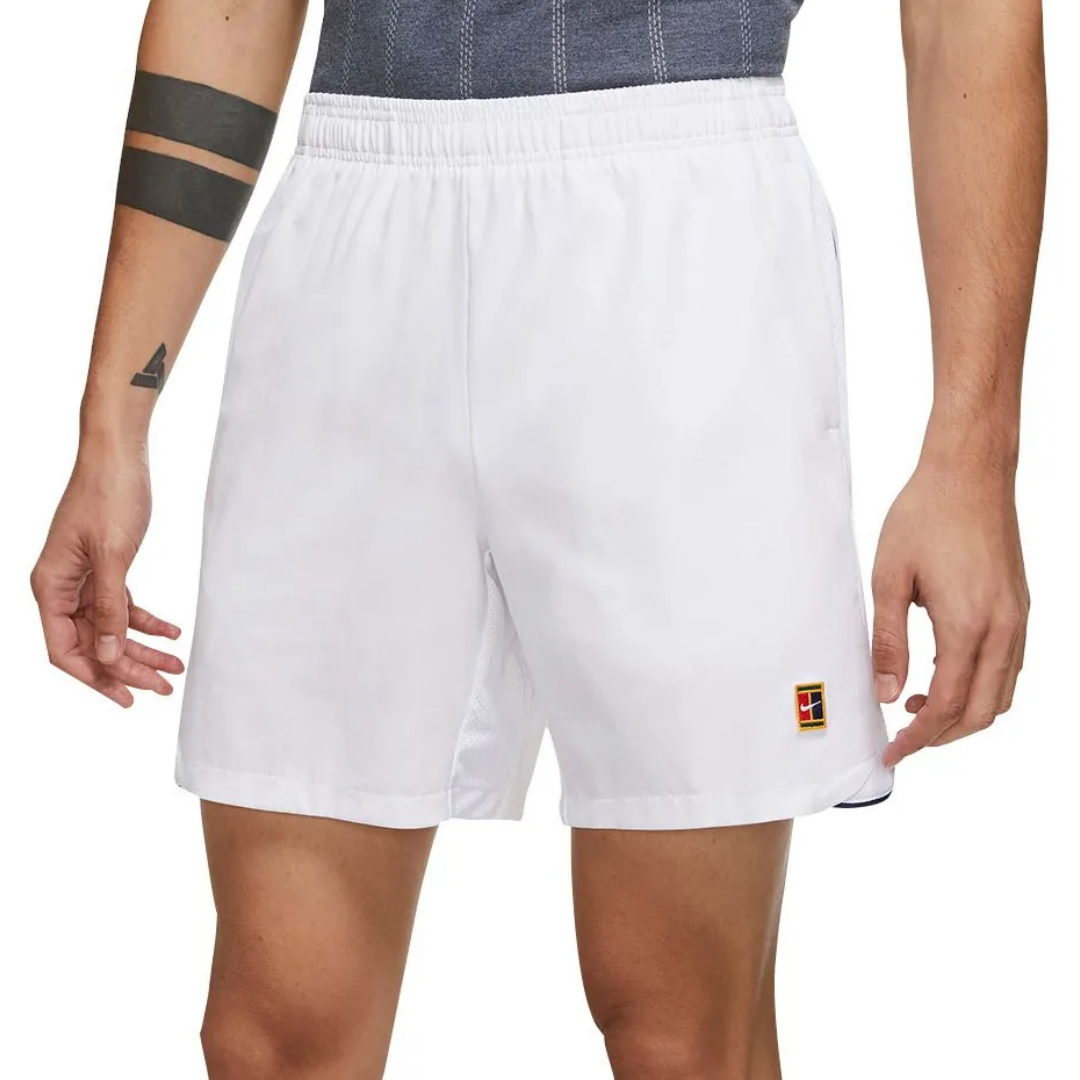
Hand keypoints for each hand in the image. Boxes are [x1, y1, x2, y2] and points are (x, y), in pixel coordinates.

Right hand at [31, 443, 183, 706]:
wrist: (120, 454)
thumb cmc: (109, 496)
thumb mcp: (113, 556)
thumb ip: (108, 608)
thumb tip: (103, 655)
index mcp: (50, 586)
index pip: (64, 650)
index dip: (94, 678)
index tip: (127, 698)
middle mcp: (61, 586)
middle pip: (91, 643)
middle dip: (127, 668)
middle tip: (164, 688)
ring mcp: (82, 578)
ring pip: (110, 627)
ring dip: (142, 648)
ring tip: (175, 667)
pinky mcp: (105, 567)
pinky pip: (123, 605)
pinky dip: (147, 621)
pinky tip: (172, 633)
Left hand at [871, 459, 1027, 767]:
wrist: (970, 473)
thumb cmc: (925, 516)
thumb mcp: (889, 579)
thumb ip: (888, 642)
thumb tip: (887, 693)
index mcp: (968, 626)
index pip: (948, 706)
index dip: (919, 738)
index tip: (893, 753)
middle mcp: (1004, 629)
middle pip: (983, 711)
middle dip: (944, 736)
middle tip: (904, 740)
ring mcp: (1018, 618)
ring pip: (1003, 693)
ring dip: (965, 713)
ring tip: (918, 709)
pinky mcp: (1020, 606)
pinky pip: (1009, 666)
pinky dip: (981, 686)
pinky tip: (944, 674)